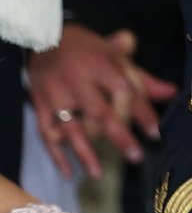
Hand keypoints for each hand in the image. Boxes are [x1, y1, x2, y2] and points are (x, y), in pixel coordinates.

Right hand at [28, 24, 176, 178]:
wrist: (42, 38)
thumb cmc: (85, 50)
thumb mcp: (114, 56)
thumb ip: (141, 78)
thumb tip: (171, 93)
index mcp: (100, 65)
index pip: (124, 91)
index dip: (141, 113)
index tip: (155, 134)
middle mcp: (78, 81)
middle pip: (99, 112)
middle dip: (118, 135)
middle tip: (135, 157)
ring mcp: (56, 95)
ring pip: (71, 128)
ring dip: (84, 153)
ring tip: (98, 173)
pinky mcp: (40, 106)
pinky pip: (46, 134)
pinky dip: (56, 155)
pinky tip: (67, 172)